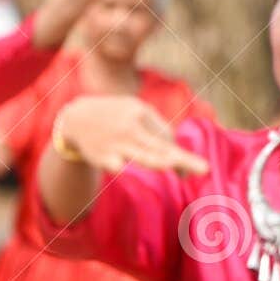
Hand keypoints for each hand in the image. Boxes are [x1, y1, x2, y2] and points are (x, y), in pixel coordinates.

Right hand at [54, 95, 208, 175]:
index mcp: (140, 111)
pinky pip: (114, 165)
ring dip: (158, 160)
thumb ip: (156, 127)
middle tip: (205, 169)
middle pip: (161, 146)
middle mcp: (130, 127)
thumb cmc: (114, 115)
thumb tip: (177, 154)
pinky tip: (118, 166)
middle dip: (182, 159)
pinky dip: (118, 165)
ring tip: (173, 165)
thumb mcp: (134, 110)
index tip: (186, 169)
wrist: (74, 118)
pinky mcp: (101, 156)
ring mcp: (115, 142)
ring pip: (141, 155)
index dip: (178, 156)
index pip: (166, 138)